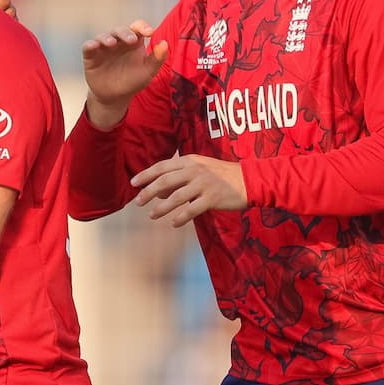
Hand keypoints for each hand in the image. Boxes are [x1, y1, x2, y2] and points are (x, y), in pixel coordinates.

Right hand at [80, 21, 167, 128]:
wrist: (115, 97)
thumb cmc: (133, 81)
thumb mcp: (148, 71)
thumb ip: (157, 58)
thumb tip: (165, 43)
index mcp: (133, 42)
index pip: (137, 27)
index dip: (143, 26)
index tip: (150, 32)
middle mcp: (118, 42)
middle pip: (120, 29)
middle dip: (125, 32)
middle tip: (132, 40)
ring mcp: (103, 48)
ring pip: (103, 36)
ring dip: (107, 37)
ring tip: (112, 43)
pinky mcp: (91, 56)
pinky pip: (88, 46)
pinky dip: (90, 44)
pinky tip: (94, 46)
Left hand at [132, 155, 247, 226]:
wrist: (249, 180)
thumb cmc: (222, 176)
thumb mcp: (201, 170)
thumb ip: (180, 178)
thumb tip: (159, 193)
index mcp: (190, 161)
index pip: (163, 166)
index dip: (146, 174)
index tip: (133, 183)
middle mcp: (195, 170)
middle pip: (165, 181)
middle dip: (148, 191)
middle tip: (138, 202)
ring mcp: (204, 184)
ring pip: (176, 197)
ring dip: (162, 207)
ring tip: (152, 215)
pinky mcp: (213, 198)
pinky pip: (192, 210)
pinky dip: (181, 218)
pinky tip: (173, 223)